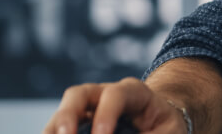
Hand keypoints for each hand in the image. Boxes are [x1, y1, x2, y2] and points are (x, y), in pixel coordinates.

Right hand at [44, 77, 189, 133]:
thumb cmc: (166, 127)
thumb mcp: (167, 132)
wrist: (161, 123)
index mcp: (134, 92)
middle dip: (67, 116)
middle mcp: (105, 95)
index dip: (106, 115)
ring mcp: (87, 109)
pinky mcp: (77, 124)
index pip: (116, 95)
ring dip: (53, 130)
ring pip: (62, 113)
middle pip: (78, 94)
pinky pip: (58, 129)